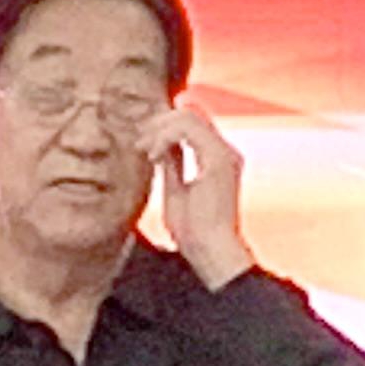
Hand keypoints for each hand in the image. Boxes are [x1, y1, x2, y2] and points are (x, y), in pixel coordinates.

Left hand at [140, 99, 252, 288]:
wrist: (210, 251)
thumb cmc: (194, 231)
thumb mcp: (176, 190)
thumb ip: (173, 164)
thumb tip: (161, 147)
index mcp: (218, 159)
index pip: (193, 124)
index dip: (165, 125)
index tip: (143, 143)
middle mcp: (225, 152)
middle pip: (190, 114)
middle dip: (159, 124)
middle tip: (139, 144)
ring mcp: (224, 154)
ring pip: (188, 117)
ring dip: (159, 129)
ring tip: (144, 150)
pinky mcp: (217, 159)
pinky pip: (188, 129)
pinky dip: (165, 137)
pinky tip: (154, 155)